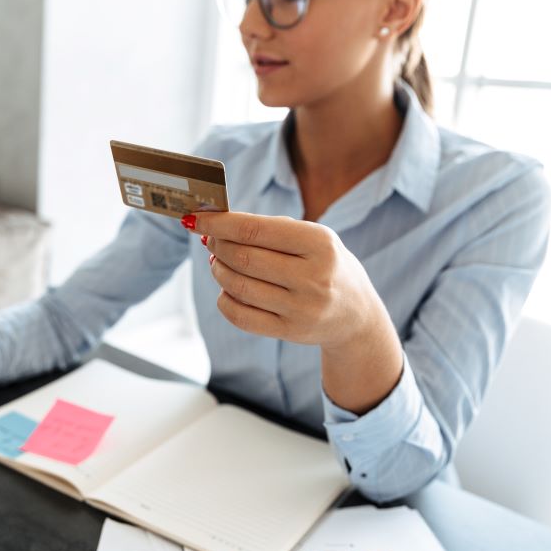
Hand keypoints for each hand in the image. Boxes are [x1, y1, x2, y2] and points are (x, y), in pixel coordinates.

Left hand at [186, 212, 384, 348]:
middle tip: (209, 241)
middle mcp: (313, 277)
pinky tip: (228, 288)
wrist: (356, 316)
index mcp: (320, 244)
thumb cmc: (326, 266)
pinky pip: (240, 316)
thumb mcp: (314, 238)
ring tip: (218, 262)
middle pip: (243, 258)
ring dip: (218, 271)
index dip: (218, 224)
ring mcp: (302, 309)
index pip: (255, 230)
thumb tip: (215, 226)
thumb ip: (269, 229)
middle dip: (217, 246)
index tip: (194, 218)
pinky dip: (225, 299)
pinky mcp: (290, 332)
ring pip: (238, 286)